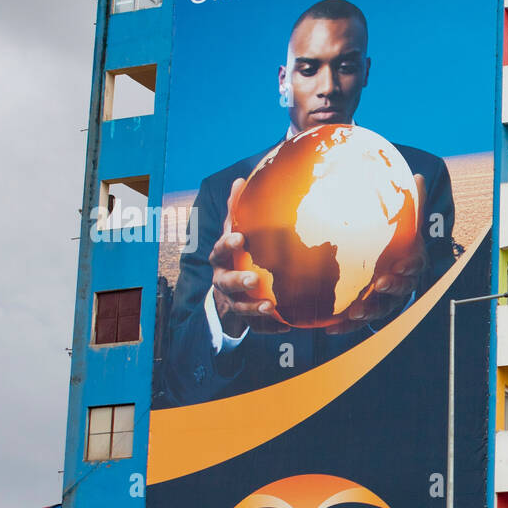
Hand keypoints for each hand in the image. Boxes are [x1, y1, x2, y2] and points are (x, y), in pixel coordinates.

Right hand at [210, 178, 289, 334]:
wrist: (229, 291)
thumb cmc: (237, 254)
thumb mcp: (235, 231)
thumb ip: (238, 210)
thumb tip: (239, 180)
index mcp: (221, 259)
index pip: (221, 250)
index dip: (228, 244)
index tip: (240, 238)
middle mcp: (223, 282)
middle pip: (227, 283)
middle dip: (239, 281)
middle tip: (253, 279)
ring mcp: (233, 302)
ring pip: (241, 307)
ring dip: (255, 308)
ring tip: (270, 306)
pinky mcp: (246, 319)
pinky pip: (256, 326)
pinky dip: (270, 326)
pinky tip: (287, 325)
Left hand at [323, 174, 429, 333]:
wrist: (393, 261)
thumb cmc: (398, 239)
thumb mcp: (405, 221)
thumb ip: (410, 204)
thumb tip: (419, 176)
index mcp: (411, 261)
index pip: (415, 264)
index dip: (409, 266)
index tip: (401, 265)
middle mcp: (401, 284)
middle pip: (400, 291)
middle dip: (390, 290)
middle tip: (378, 286)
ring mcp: (385, 301)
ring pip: (380, 310)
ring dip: (369, 313)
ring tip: (354, 313)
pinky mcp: (368, 311)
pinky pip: (358, 323)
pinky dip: (346, 327)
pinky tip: (330, 328)